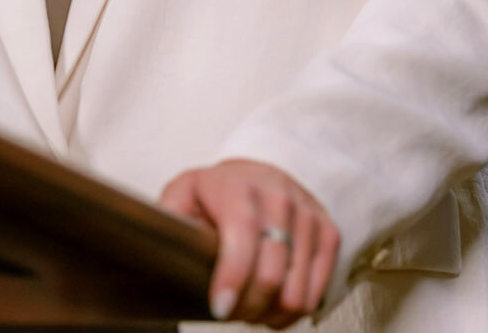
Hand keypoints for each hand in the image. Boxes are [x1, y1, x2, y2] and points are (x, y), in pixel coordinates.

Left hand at [159, 159, 338, 326]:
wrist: (261, 174)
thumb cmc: (217, 193)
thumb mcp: (185, 193)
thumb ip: (170, 215)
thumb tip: (159, 241)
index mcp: (238, 185)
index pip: (243, 234)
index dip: (233, 276)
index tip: (220, 308)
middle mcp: (278, 196)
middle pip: (272, 272)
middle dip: (248, 306)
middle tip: (229, 313)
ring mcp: (308, 214)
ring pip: (297, 290)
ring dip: (270, 313)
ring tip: (249, 308)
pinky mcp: (329, 233)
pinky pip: (317, 293)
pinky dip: (293, 311)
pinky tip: (272, 304)